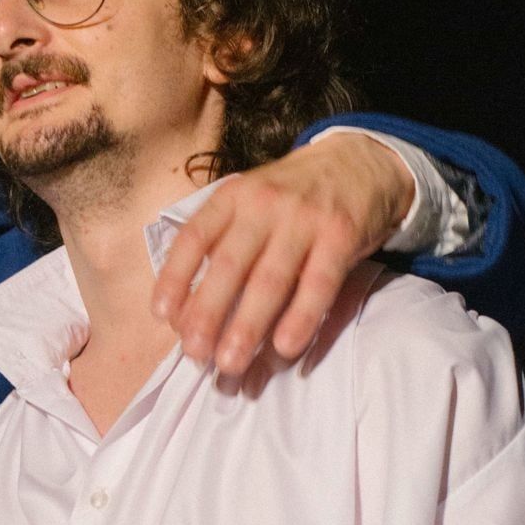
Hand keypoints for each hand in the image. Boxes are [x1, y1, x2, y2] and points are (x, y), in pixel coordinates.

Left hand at [151, 134, 415, 375]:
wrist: (361, 161)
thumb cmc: (291, 198)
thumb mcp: (249, 203)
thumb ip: (222, 244)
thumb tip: (189, 310)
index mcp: (232, 197)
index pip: (194, 238)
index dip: (175, 278)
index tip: (163, 316)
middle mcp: (263, 204)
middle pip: (228, 265)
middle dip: (207, 313)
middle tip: (196, 354)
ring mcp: (304, 218)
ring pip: (270, 280)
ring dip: (248, 326)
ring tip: (231, 363)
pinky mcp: (342, 235)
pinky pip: (318, 284)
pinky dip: (301, 317)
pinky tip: (284, 347)